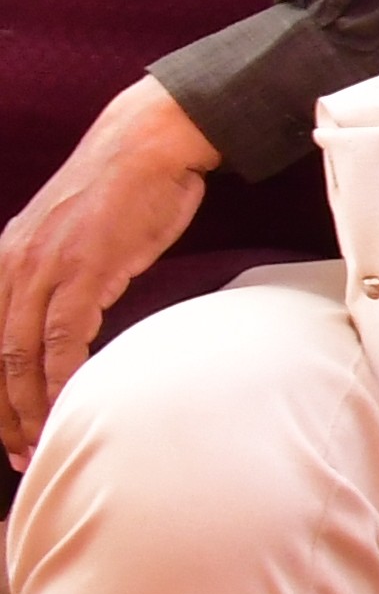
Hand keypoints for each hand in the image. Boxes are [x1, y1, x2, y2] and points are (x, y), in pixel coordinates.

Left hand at [0, 79, 215, 453]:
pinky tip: (67, 402)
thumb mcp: (76, 236)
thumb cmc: (125, 188)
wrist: (149, 142)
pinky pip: (62, 337)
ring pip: (18, 352)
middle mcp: (12, 265)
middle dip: (2, 410)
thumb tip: (72, 317)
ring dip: (26, 404)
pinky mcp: (82, 268)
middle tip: (18, 451)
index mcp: (7, 259)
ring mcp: (44, 267)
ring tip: (38, 439)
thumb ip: (61, 275)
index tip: (7, 427)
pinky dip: (60, 376)